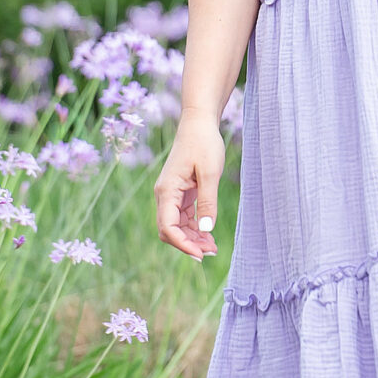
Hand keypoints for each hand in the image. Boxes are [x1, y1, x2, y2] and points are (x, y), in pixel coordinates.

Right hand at [156, 114, 224, 259]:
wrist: (199, 123)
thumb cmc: (204, 143)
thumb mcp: (210, 173)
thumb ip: (207, 202)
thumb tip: (207, 230)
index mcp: (167, 190)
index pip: (168, 227)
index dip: (183, 244)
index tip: (202, 254)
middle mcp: (164, 195)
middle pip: (169, 231)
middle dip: (188, 244)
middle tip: (212, 251)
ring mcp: (171, 195)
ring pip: (176, 226)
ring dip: (192, 238)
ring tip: (213, 246)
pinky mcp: (180, 193)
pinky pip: (183, 217)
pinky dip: (194, 228)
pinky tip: (208, 234)